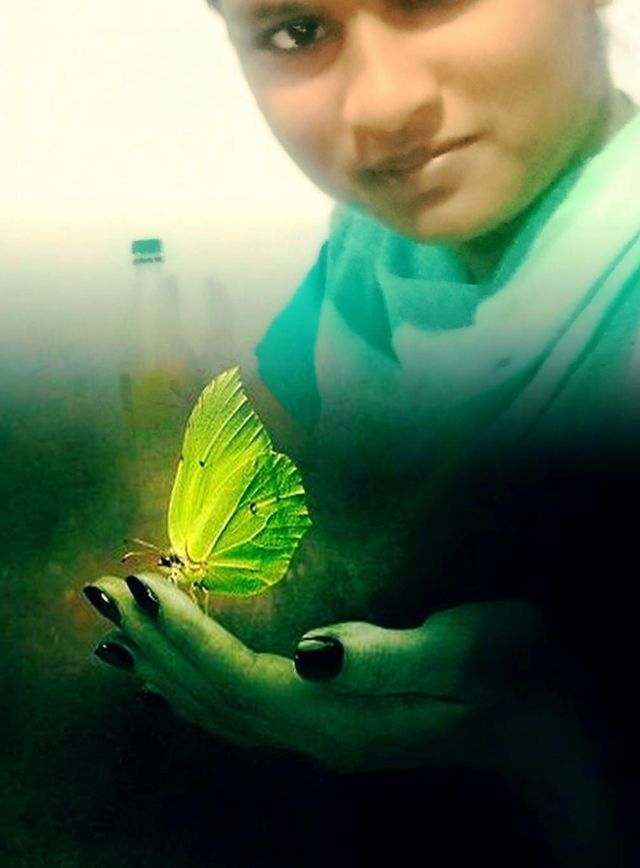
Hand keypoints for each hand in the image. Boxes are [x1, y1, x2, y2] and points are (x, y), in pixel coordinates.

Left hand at [83, 576, 544, 773]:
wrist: (551, 727)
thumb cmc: (518, 673)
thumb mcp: (468, 651)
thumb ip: (388, 654)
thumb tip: (312, 649)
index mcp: (340, 715)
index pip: (234, 675)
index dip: (181, 633)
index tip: (135, 585)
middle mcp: (318, 734)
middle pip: (211, 695)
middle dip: (152, 645)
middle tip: (99, 594)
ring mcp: (322, 737)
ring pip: (217, 709)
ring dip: (161, 668)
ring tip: (111, 636)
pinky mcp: (331, 726)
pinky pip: (238, 711)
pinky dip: (192, 689)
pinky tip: (173, 681)